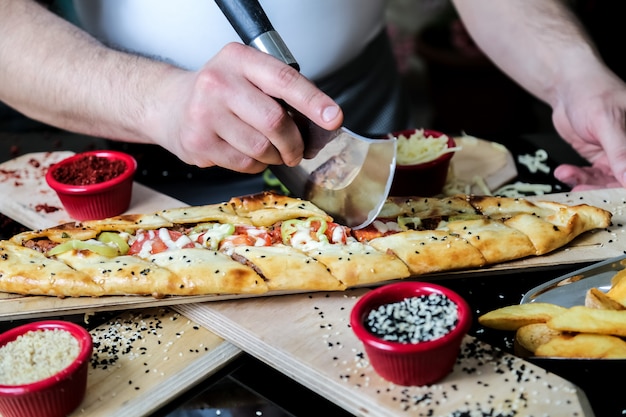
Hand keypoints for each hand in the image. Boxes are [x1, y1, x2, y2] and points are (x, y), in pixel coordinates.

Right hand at [150, 43, 342, 172]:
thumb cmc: (218, 92)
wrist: (169, 105)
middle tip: (297, 150)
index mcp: (238, 59)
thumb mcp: (246, 75)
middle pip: (275, 121)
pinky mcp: (198, 142)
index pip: (284, 80)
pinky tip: (247, 153)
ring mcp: (205, 114)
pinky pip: (244, 164)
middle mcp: (219, 83)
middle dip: (294, 143)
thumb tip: (320, 121)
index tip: (333, 118)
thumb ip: (279, 92)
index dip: (314, 101)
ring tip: (269, 150)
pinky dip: (256, 164)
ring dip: (275, 156)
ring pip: (261, 148)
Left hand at [550, 67, 625, 189]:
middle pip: (624, 179)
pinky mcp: (600, 158)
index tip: (615, 195)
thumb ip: (621, 152)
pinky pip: (591, 175)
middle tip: (583, 190)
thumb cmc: (592, 93)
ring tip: (567, 176)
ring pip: (607, 181)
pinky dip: (576, 176)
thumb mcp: (607, 122)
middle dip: (603, 188)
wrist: (567, 87)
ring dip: (585, 182)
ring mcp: (618, 155)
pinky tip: (563, 172)